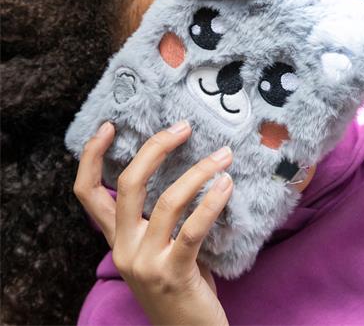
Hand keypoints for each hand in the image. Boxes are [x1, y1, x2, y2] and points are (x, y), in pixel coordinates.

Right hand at [73, 120, 232, 325]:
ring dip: (199, 172)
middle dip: (155, 149)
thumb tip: (186, 170)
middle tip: (183, 128)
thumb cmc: (179, 285)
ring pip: (167, 201)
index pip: (87, 193)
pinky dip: (211, 202)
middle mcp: (124, 247)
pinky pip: (192, 228)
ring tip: (223, 156)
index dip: (92, 157)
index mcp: (118, 238)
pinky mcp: (173, 273)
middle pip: (128, 185)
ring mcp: (146, 262)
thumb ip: (160, 218)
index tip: (109, 126)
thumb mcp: (158, 248)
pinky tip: (227, 185)